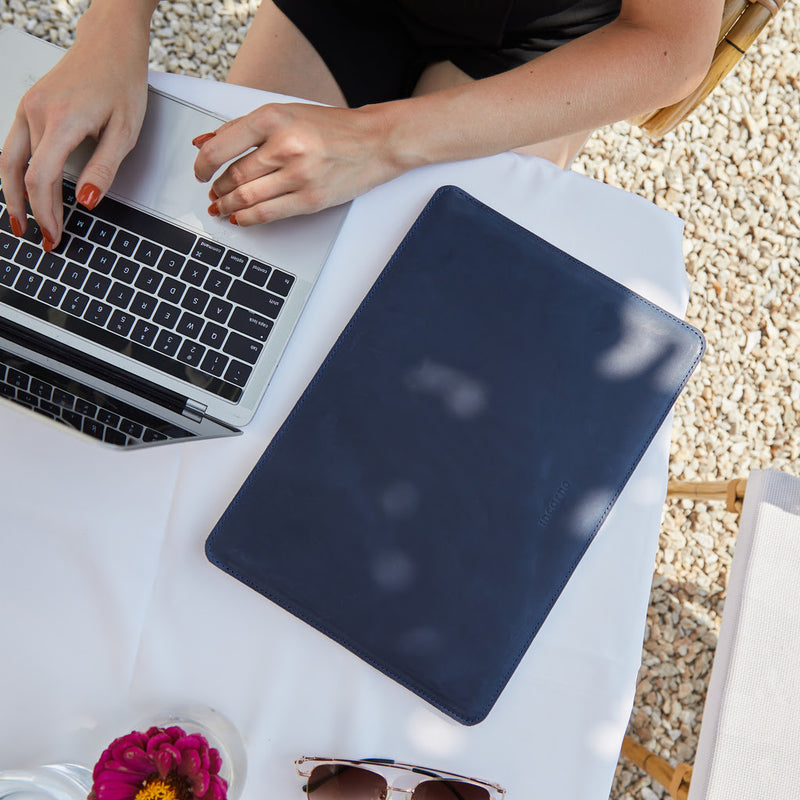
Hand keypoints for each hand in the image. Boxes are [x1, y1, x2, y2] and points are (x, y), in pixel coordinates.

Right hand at [0, 12, 149, 248]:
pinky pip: (14, 146)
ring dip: (14, 194)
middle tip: (41, 240)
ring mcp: (28, 107)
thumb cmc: (122, 82)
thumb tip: (88, 202)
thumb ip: (104, 169)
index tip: (54, 236)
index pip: (41, 179)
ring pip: (9, 160)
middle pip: (20, 174)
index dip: (45, 212)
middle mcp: (36, 112)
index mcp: (62, 121)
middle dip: (29, 211)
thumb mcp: (126, 132)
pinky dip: (16, 173)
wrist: (110, 44)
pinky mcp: (28, 105)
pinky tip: (24, 190)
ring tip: (23, 221)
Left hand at [193, 102, 404, 224]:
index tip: (199, 172)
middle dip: (218, 188)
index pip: (222, 147)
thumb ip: (243, 128)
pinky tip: (240, 217)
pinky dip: (248, 218)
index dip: (202, 165)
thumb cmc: (331, 128)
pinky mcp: (310, 199)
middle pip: (234, 176)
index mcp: (274, 118)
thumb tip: (205, 143)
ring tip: (221, 206)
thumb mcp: (285, 114)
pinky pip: (268, 214)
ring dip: (228, 205)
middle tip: (213, 192)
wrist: (374, 142)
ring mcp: (299, 175)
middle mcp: (286, 146)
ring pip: (247, 198)